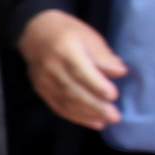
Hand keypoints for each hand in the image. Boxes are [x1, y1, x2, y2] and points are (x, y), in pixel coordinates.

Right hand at [18, 8, 126, 130]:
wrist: (34, 34)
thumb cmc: (67, 32)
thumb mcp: (88, 36)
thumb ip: (103, 56)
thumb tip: (119, 72)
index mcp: (64, 49)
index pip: (80, 71)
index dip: (96, 85)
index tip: (113, 95)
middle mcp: (51, 67)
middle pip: (72, 91)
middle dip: (95, 106)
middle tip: (115, 116)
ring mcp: (44, 81)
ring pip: (66, 102)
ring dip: (87, 114)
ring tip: (106, 121)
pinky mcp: (42, 91)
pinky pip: (58, 107)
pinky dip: (77, 117)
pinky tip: (93, 122)